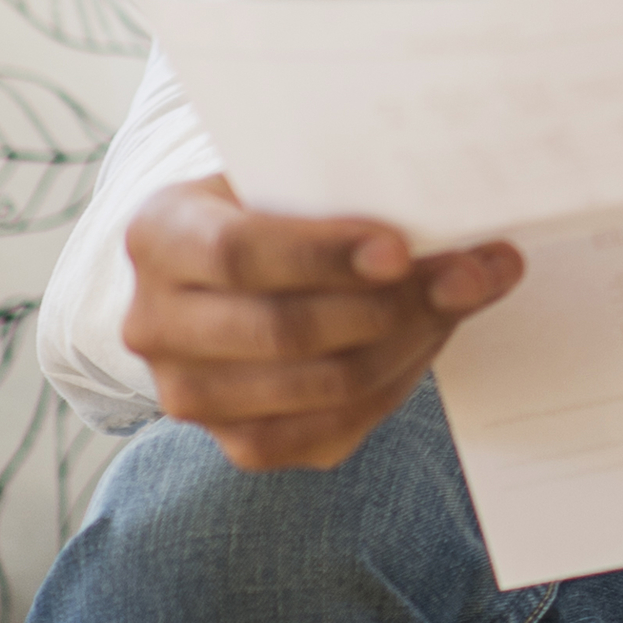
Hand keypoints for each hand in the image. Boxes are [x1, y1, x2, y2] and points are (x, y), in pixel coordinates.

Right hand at [120, 174, 522, 472]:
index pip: (237, 252)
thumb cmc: (275, 209)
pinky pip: (329, 431)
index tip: (399, 250)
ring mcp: (189, 393)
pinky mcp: (236, 444)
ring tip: (463, 298)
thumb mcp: (290, 179)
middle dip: (391, 305)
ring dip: (408, 344)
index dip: (323, 255)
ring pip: (318, 387)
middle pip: (283, 330)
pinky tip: (428, 340)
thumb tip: (464, 232)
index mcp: (159, 236)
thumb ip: (353, 194)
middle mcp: (154, 323)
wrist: (234, 270)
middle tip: (467, 276)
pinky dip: (394, 386)